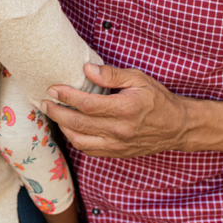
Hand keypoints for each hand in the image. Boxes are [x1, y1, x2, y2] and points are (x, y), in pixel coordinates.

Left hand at [43, 63, 222, 159]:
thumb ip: (111, 75)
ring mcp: (118, 145)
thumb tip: (87, 69)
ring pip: (80, 140)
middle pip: (78, 124)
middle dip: (57, 112)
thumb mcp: (139, 79)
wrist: (178, 127)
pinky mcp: (117, 153)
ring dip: (62, 127)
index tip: (53, 88)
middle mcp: (120, 130)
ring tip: (52, 113)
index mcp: (126, 109)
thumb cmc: (158, 99)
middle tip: (44, 101)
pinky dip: (75, 139)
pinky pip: (89, 150)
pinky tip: (69, 127)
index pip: (87, 104)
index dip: (66, 96)